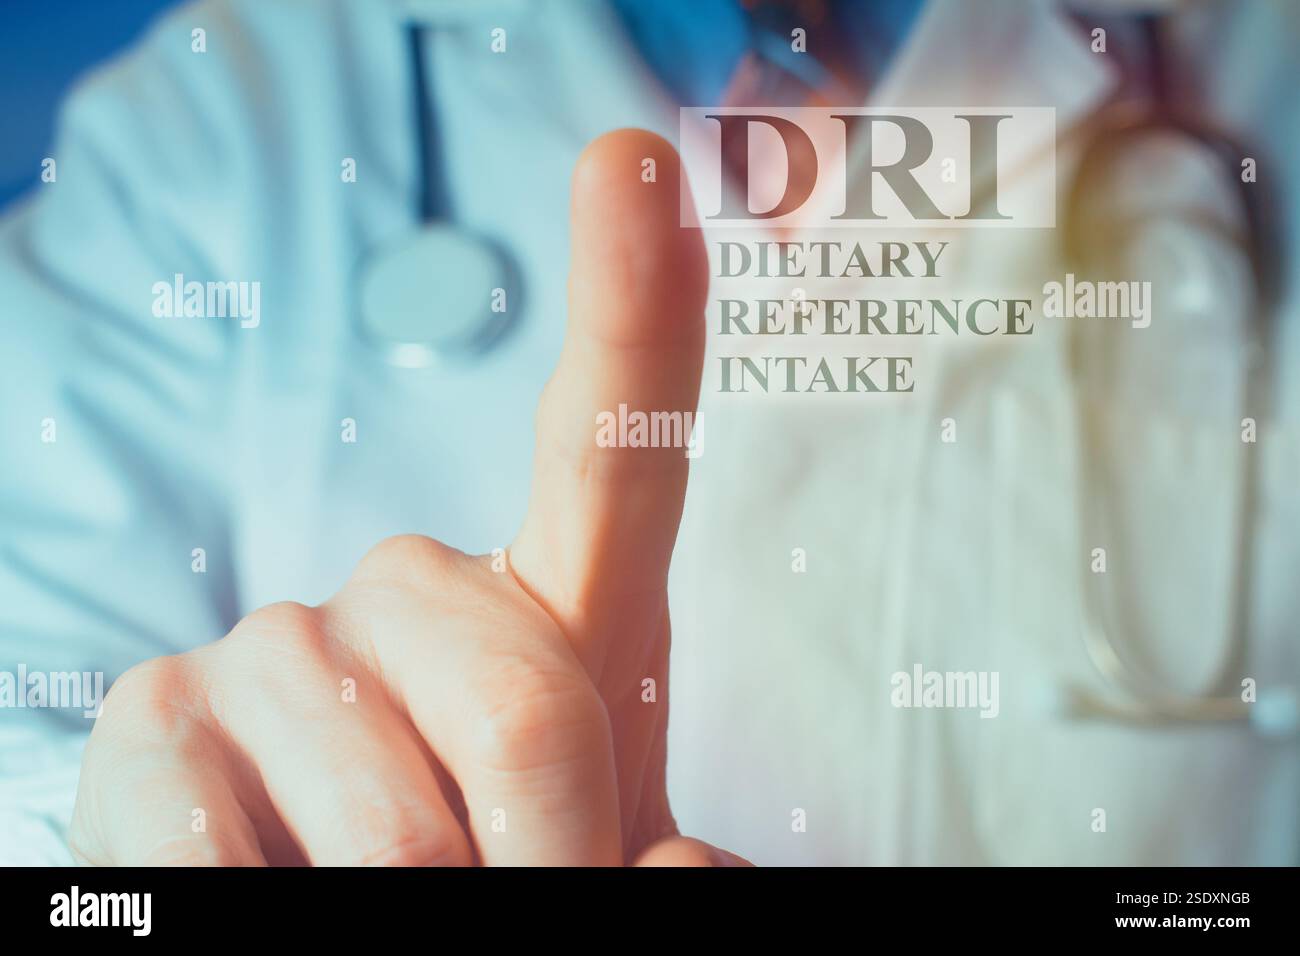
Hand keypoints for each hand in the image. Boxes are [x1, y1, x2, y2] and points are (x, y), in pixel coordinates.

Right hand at [68, 129, 745, 865]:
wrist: (338, 916)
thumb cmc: (492, 865)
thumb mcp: (590, 845)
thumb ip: (641, 838)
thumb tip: (688, 863)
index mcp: (553, 614)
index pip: (612, 452)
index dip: (633, 311)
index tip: (637, 162)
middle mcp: (409, 591)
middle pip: (533, 705)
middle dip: (544, 848)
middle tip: (508, 891)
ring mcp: (273, 643)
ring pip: (392, 822)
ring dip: (425, 900)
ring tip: (388, 898)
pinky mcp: (152, 720)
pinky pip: (220, 845)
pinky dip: (269, 907)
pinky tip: (268, 881)